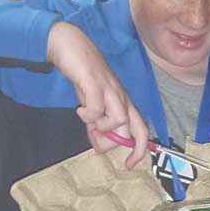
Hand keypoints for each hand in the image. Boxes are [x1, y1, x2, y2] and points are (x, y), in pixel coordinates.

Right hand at [46, 21, 148, 167]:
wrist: (68, 44)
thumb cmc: (82, 75)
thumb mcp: (91, 105)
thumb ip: (96, 126)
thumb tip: (100, 147)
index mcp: (123, 102)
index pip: (142, 130)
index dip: (139, 151)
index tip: (128, 165)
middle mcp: (121, 96)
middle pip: (132, 129)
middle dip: (113, 141)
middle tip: (94, 136)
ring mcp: (109, 88)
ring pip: (119, 120)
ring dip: (101, 127)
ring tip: (86, 118)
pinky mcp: (94, 81)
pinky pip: (98, 107)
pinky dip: (89, 115)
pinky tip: (79, 109)